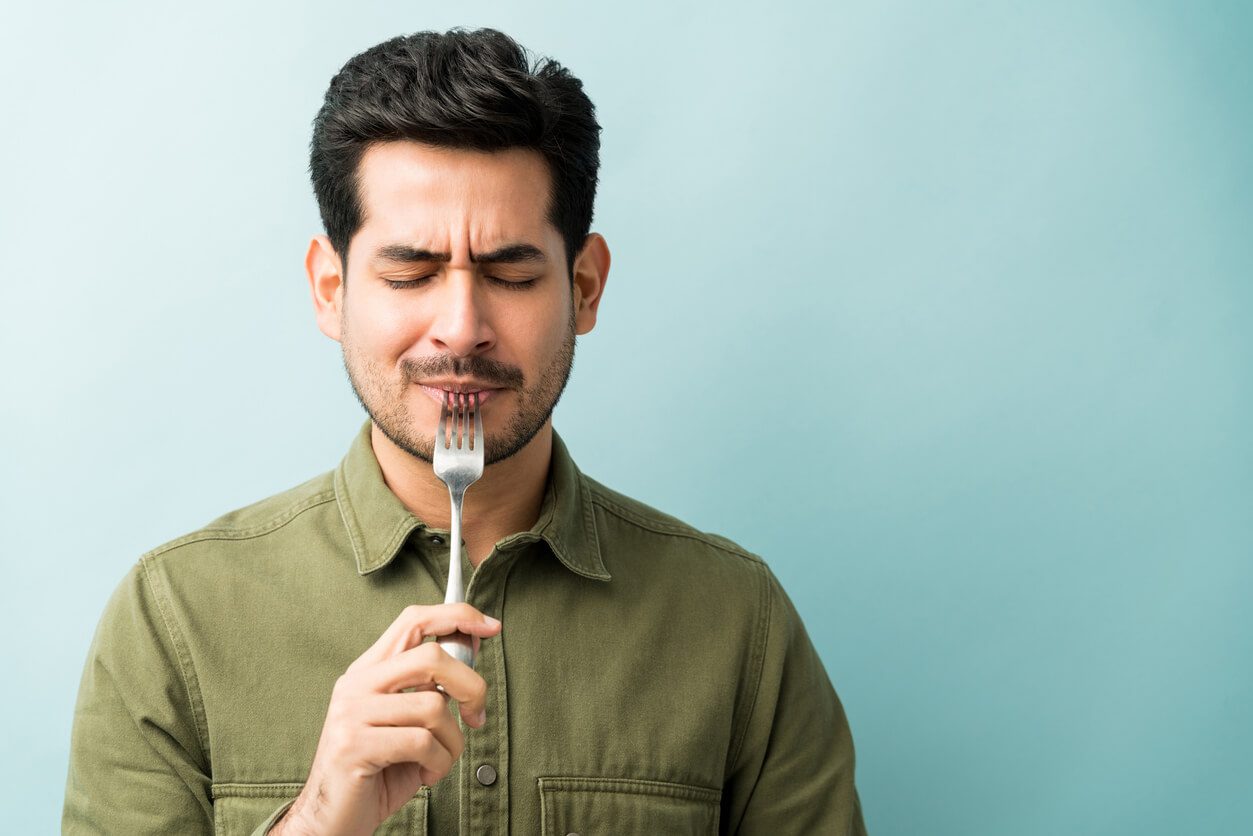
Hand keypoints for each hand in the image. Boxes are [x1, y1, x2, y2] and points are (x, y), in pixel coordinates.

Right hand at [270, 603, 501, 835]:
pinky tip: (425, 776)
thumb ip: (433, 685)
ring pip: (434, 706)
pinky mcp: (355, 745)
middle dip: (471, 685)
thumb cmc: (377, 772)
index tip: (490, 626)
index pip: (414, 620)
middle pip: (431, 656)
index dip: (457, 616)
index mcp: (368, 671)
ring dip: (453, 742)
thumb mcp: (409, 721)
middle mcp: (357, 684)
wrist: (330, 820)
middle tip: (477, 716)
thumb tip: (472, 644)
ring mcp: (352, 713)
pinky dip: (439, 764)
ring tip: (437, 761)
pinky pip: (423, 743)